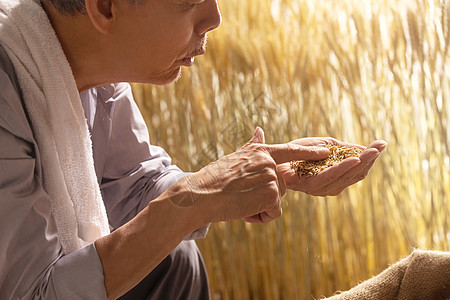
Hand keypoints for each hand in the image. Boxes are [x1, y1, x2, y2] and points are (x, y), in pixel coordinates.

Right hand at [172, 128, 328, 223]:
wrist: (200, 195)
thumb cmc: (213, 178)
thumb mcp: (235, 157)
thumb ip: (252, 146)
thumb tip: (260, 129)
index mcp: (260, 152)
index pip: (290, 151)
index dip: (309, 152)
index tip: (326, 151)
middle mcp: (269, 162)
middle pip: (280, 186)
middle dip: (264, 197)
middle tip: (240, 197)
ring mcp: (271, 177)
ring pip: (276, 201)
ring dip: (259, 208)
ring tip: (239, 202)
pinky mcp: (272, 195)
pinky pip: (274, 213)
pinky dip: (260, 218)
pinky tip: (243, 211)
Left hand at [276, 137, 386, 195]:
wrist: (274, 156)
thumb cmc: (298, 152)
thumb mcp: (325, 145)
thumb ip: (344, 148)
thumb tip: (368, 147)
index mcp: (335, 177)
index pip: (358, 169)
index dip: (370, 158)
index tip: (382, 144)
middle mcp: (330, 185)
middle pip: (355, 174)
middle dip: (369, 160)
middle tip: (379, 146)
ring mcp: (321, 188)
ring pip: (346, 177)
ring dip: (360, 163)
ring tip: (371, 151)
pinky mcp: (310, 186)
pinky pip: (330, 177)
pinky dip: (343, 168)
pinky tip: (353, 159)